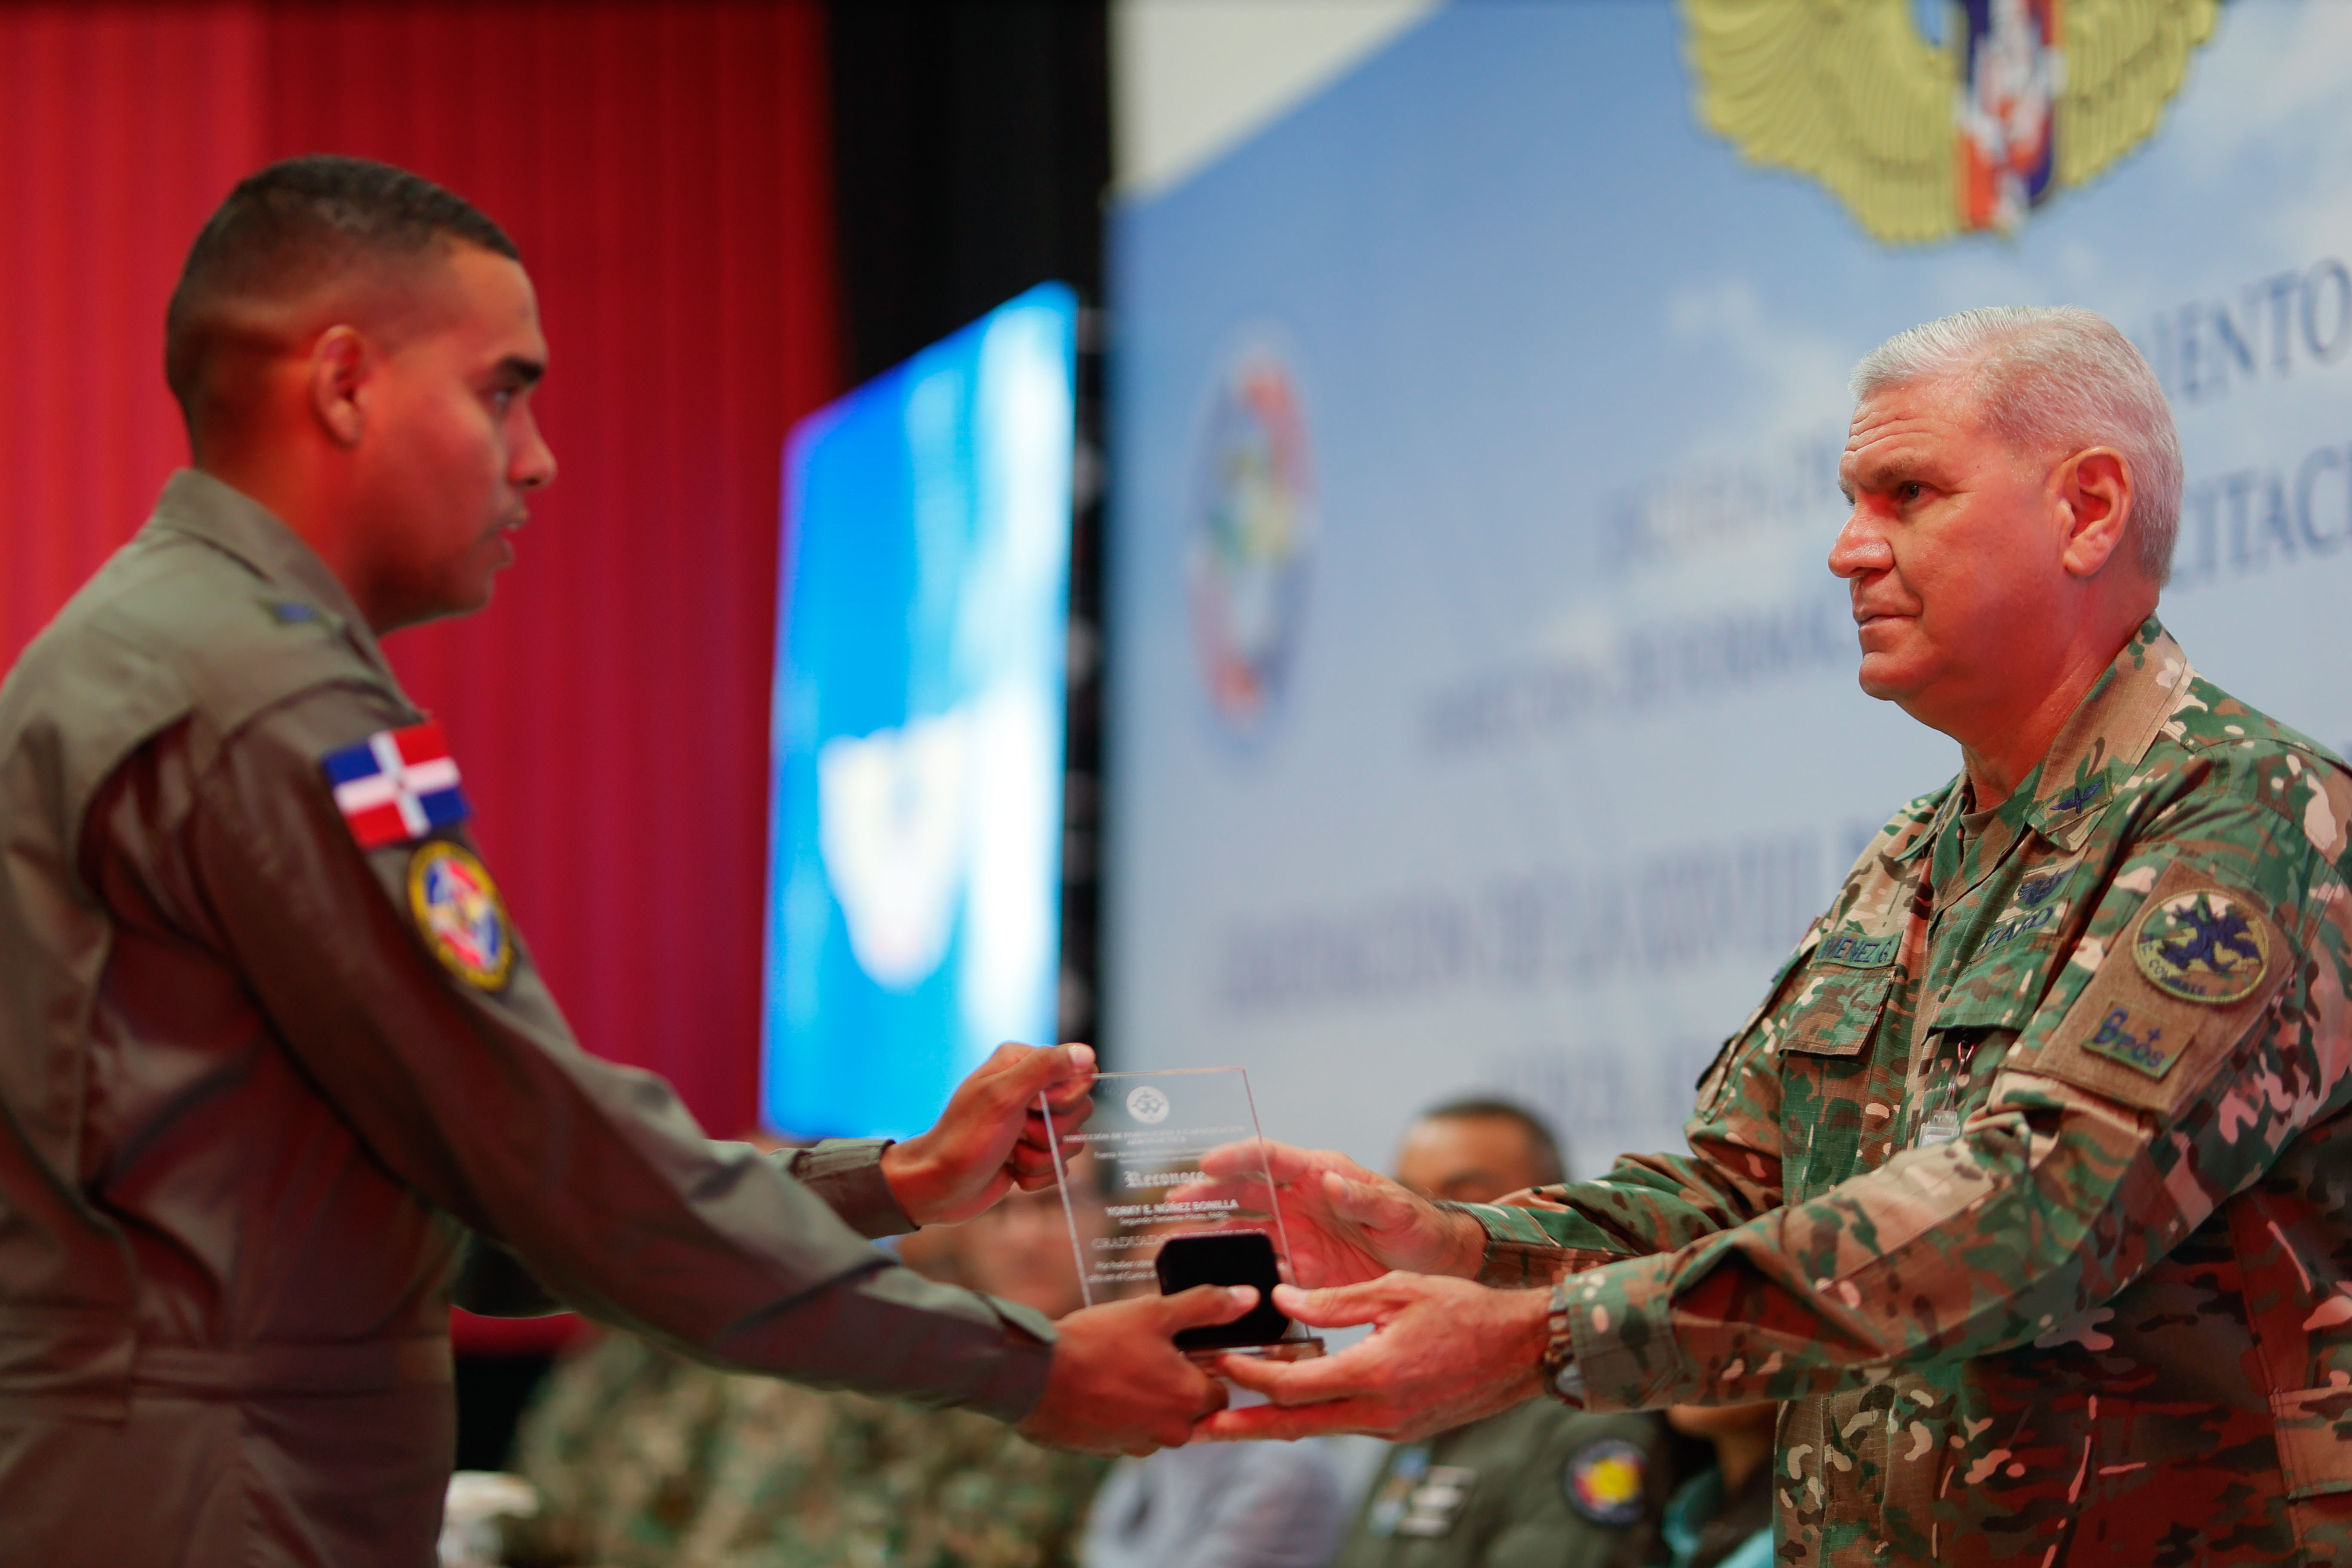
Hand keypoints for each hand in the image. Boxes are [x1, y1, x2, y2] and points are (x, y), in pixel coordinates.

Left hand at [882, 1042, 1095, 1225]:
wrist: (938, 1187)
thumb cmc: (965, 1139)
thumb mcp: (1003, 1097)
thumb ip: (1045, 1069)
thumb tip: (1086, 1053)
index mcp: (1022, 1063)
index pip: (1079, 1073)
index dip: (1064, 1098)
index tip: (1034, 1108)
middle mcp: (1030, 1089)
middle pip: (1079, 1110)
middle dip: (1049, 1133)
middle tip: (1016, 1134)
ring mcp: (1032, 1123)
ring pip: (1071, 1142)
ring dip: (1040, 1157)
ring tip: (1009, 1155)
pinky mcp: (1034, 1152)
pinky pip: (1060, 1166)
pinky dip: (1037, 1174)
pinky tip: (1011, 1170)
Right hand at [1016, 1285, 1256, 1454]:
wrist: (1033, 1377)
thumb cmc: (1097, 1342)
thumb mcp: (1155, 1312)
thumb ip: (1206, 1306)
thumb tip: (1248, 1298)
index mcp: (1190, 1400)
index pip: (1219, 1389)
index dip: (1202, 1365)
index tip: (1179, 1347)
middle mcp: (1170, 1433)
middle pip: (1189, 1408)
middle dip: (1174, 1384)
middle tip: (1145, 1351)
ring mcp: (1137, 1445)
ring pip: (1157, 1419)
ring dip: (1147, 1398)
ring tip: (1118, 1365)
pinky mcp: (1107, 1450)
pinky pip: (1127, 1430)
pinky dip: (1120, 1411)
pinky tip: (1099, 1384)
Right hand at [1180, 1141, 1485, 1287]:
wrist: (1433, 1268)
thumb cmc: (1418, 1228)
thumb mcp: (1398, 1212)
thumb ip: (1365, 1199)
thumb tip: (1334, 1182)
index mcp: (1320, 1174)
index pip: (1270, 1157)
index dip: (1237, 1157)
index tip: (1208, 1164)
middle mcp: (1299, 1202)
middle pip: (1244, 1191)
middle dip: (1208, 1193)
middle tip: (1174, 1201)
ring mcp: (1296, 1237)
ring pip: (1244, 1232)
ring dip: (1213, 1236)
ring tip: (1179, 1244)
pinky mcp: (1300, 1272)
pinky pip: (1261, 1272)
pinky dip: (1238, 1276)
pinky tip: (1217, 1285)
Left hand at [1194, 1275, 1549, 1442]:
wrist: (1521, 1351)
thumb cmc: (1464, 1311)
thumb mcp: (1397, 1290)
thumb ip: (1335, 1299)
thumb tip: (1282, 1297)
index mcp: (1374, 1374)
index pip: (1293, 1385)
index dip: (1250, 1375)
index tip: (1220, 1361)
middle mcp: (1378, 1413)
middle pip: (1294, 1425)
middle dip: (1242, 1427)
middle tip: (1197, 1429)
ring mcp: (1390, 1429)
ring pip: (1317, 1429)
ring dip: (1272, 1425)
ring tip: (1230, 1421)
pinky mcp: (1399, 1431)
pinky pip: (1342, 1426)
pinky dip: (1309, 1417)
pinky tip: (1288, 1405)